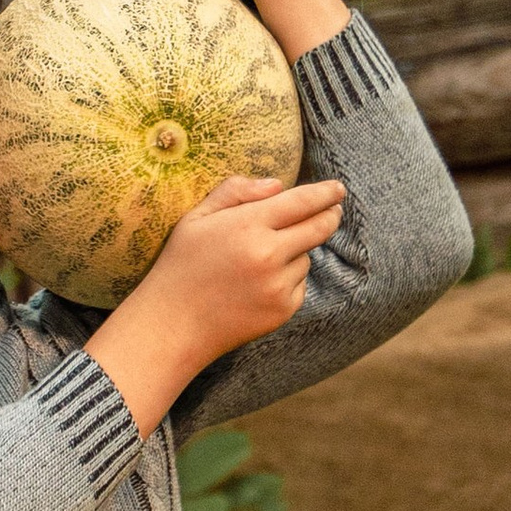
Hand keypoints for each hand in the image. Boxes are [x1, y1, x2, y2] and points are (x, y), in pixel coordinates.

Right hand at [86, 165, 347, 435]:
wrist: (172, 325)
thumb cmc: (180, 266)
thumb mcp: (196, 218)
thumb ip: (235, 192)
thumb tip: (277, 185)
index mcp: (247, 226)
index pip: (301, 201)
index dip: (325, 193)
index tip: (338, 189)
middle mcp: (268, 255)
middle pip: (319, 227)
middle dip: (330, 215)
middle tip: (334, 209)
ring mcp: (278, 285)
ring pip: (306, 257)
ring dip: (296, 251)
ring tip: (259, 260)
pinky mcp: (282, 310)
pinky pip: (299, 284)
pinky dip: (288, 279)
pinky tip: (258, 284)